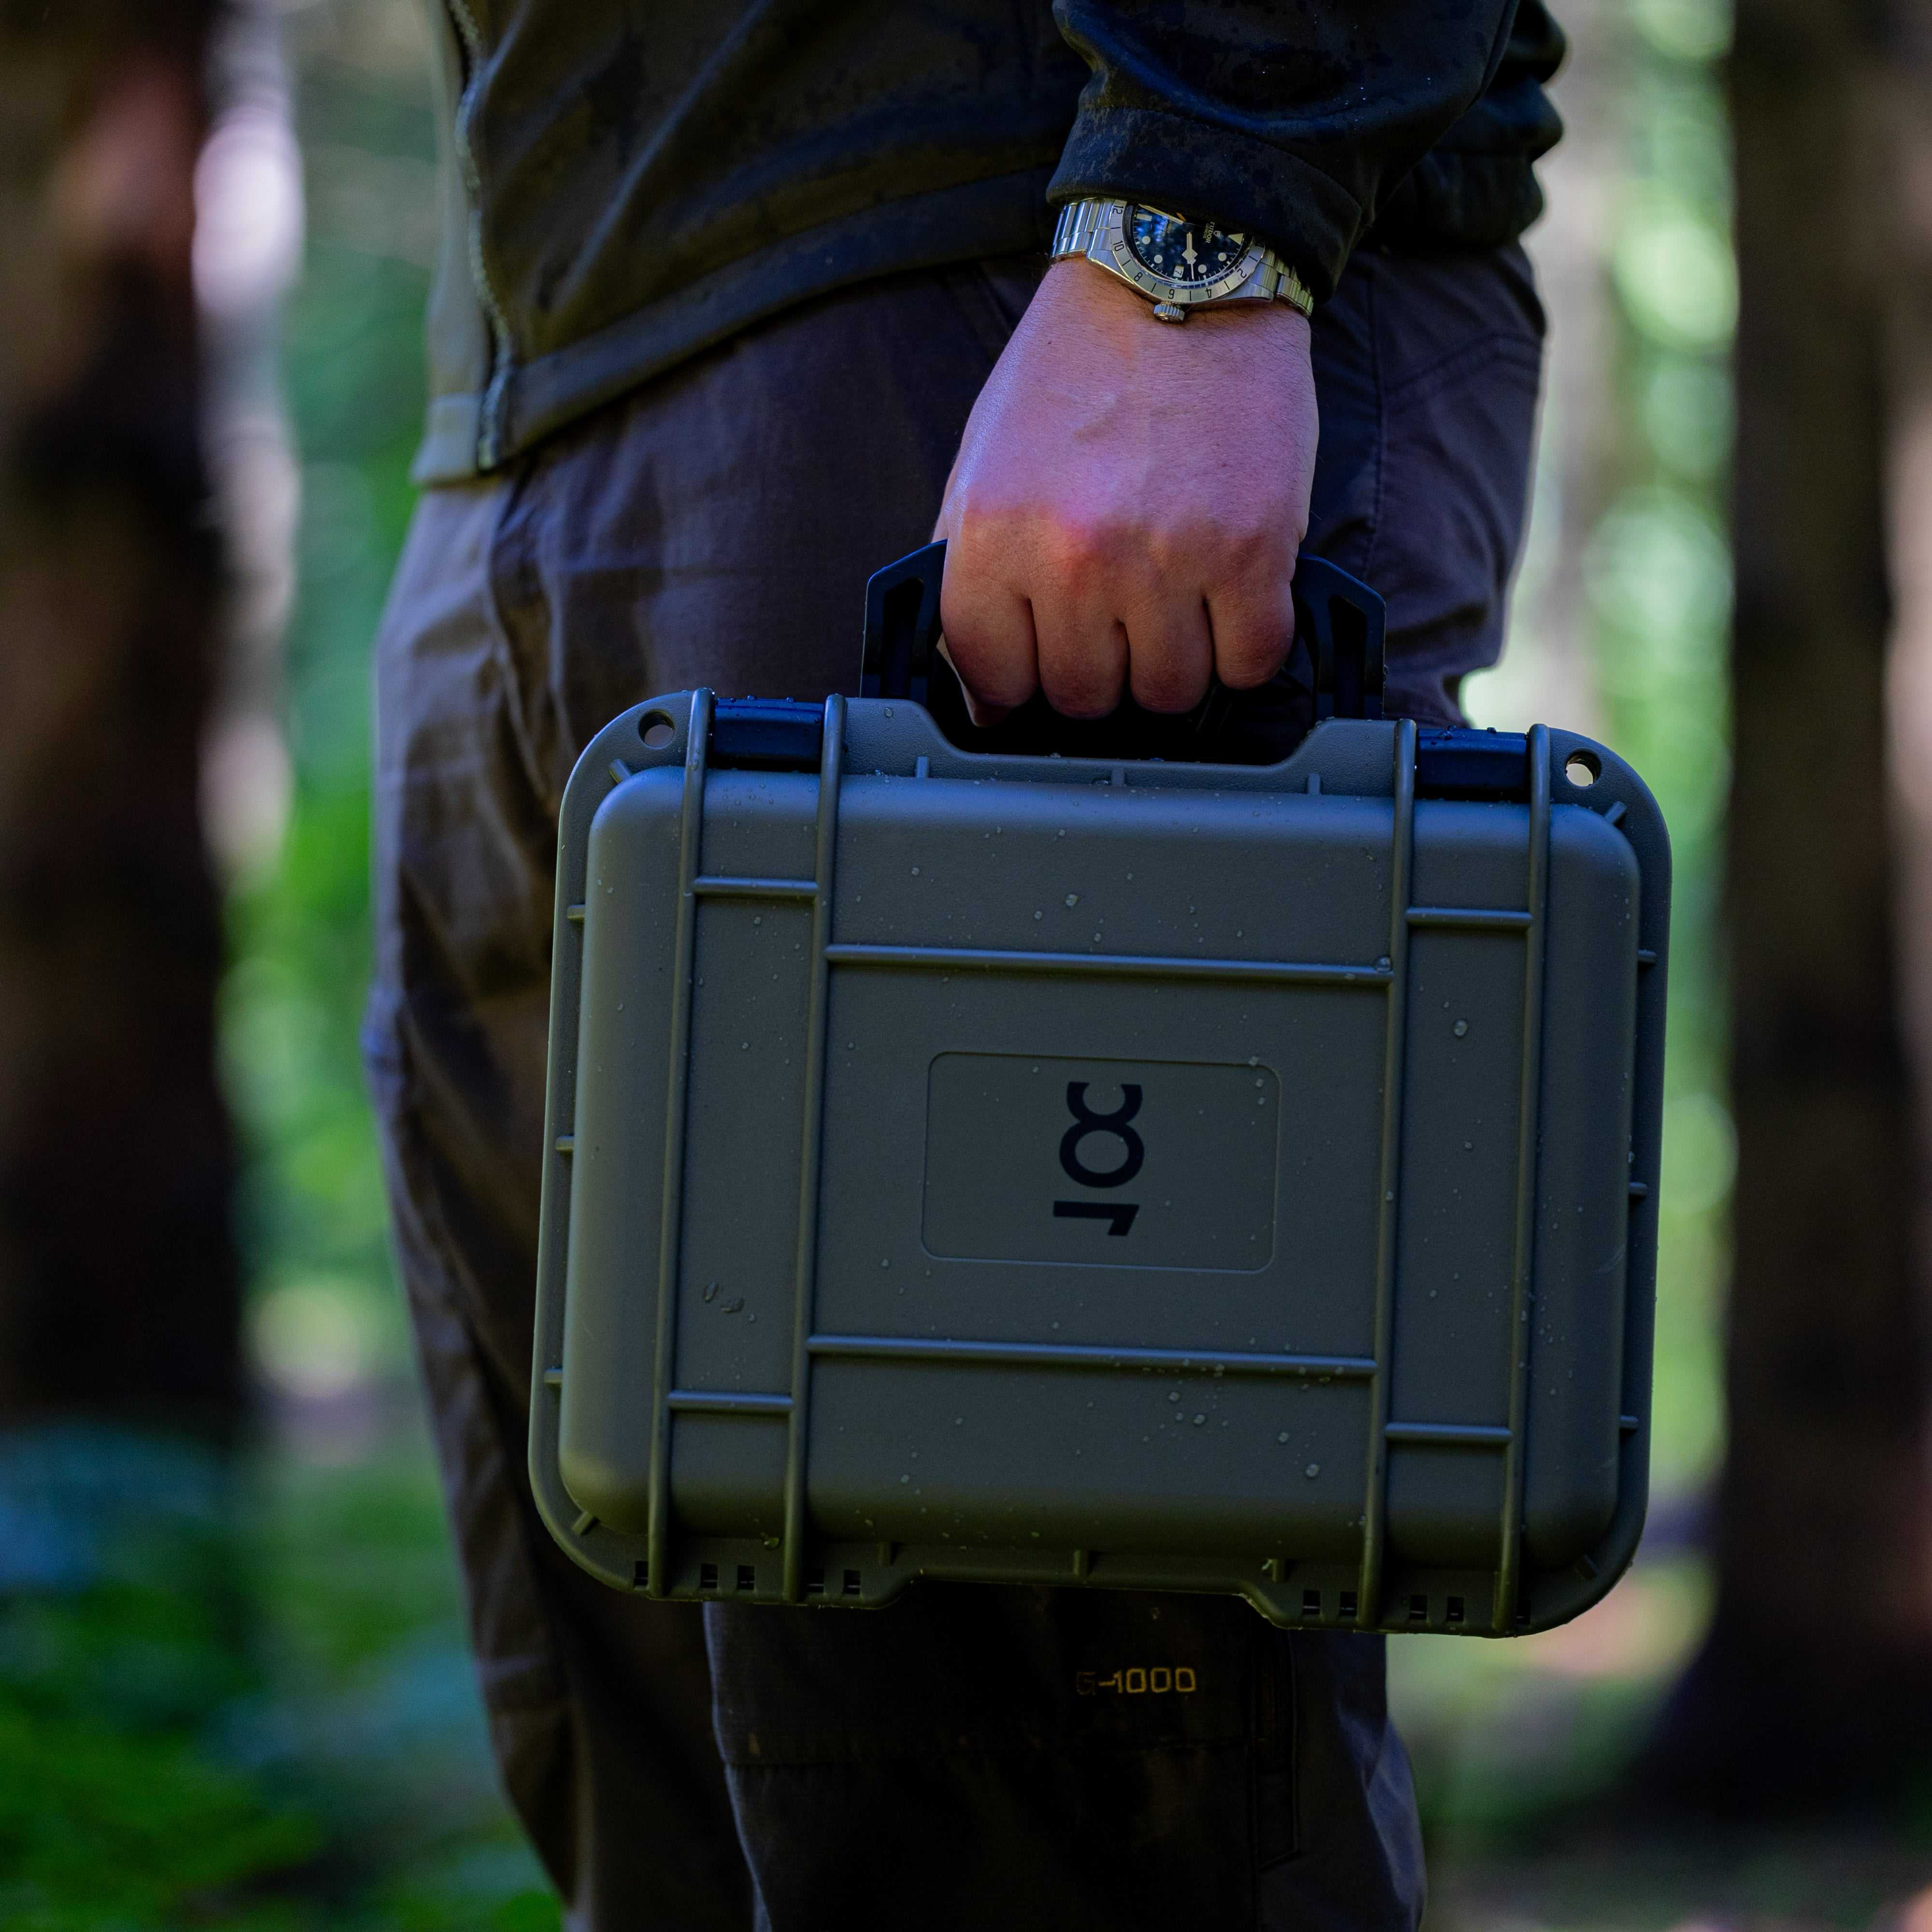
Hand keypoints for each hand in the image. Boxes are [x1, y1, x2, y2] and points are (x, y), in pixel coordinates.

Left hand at [934, 257, 1316, 722]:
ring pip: (1168, 693)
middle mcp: (1073, 557)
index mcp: (991, 533)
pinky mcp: (1250, 551)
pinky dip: (1243, 647)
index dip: (1019, 681)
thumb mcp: (983, 463)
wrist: (1179, 274)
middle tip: (1118, 615)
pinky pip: (1249, 664)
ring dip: (1175, 662)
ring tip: (1176, 598)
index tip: (1041, 663)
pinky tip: (1230, 598)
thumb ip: (972, 575)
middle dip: (1102, 668)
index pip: (993, 680)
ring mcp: (1165, 558)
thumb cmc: (1076, 370)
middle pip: (1084, 697)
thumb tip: (981, 690)